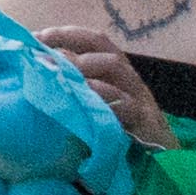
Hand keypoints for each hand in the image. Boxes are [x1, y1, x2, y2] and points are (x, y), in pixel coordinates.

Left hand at [17, 23, 174, 151]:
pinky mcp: (146, 119)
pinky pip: (127, 105)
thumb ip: (75, 83)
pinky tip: (85, 105)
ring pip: (116, 69)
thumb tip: (36, 66)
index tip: (36, 37)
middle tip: (43, 61)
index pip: (94, 39)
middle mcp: (129, 77)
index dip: (66, 34)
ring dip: (85, 71)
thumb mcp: (96, 101)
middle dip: (71, 54)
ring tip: (62, 78)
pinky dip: (105, 102)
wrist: (158, 160)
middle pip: (104, 52)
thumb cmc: (119, 125)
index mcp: (116, 68)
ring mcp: (140, 97)